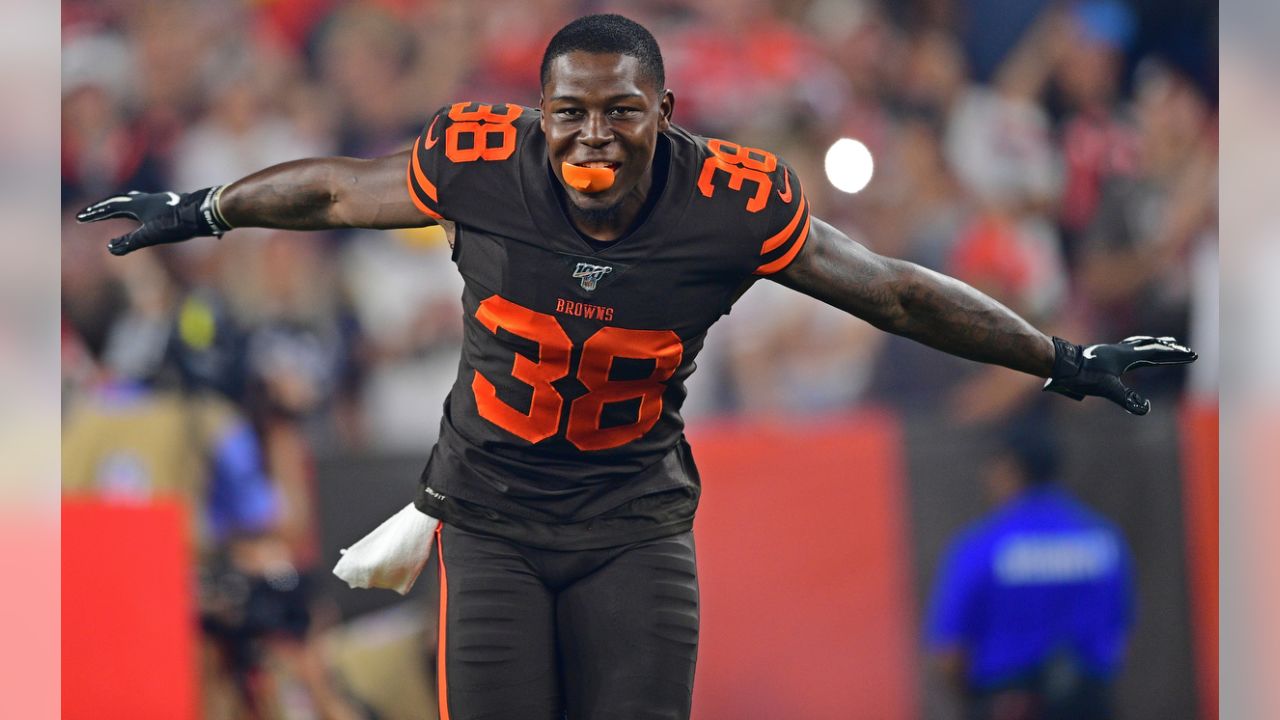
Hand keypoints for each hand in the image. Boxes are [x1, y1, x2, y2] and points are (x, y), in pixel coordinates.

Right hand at [76, 186, 230, 255]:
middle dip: (103, 209)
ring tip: (113, 210)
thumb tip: (110, 249)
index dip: (94, 214)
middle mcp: (146, 199)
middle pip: (119, 202)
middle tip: (91, 214)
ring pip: (134, 201)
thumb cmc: (179, 222)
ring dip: (120, 206)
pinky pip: (147, 205)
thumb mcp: (152, 235)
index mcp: (138, 205)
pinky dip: (137, 209)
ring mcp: (159, 201)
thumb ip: (131, 242)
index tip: (79, 218)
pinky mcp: (171, 205)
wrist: (206, 211)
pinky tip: (145, 215)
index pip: (109, 208)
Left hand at [1043, 336, 1197, 414]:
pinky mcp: (1104, 353)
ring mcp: (1113, 349)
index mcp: (1126, 356)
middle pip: (1152, 345)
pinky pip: (1128, 346)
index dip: (1175, 355)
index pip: (1157, 354)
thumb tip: (1146, 410)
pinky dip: (1138, 346)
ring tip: (1164, 342)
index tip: (1192, 354)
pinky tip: (1133, 350)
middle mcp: (1122, 349)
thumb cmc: (1082, 375)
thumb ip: (1127, 399)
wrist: (1061, 363)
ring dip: (1155, 343)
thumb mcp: (1106, 389)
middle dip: (1170, 349)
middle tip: (1186, 349)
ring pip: (1139, 343)